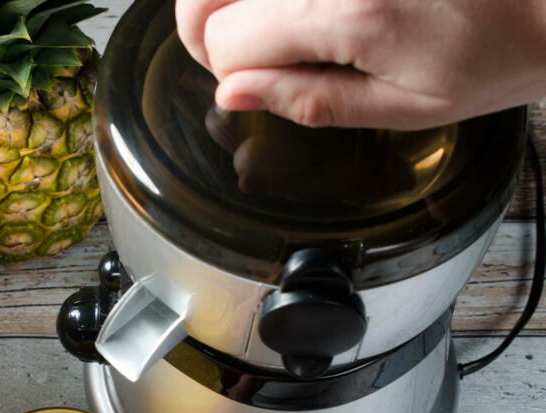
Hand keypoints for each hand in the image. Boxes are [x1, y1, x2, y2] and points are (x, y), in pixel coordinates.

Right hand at [175, 0, 545, 128]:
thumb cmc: (497, 49)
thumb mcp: (405, 104)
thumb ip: (310, 99)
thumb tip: (234, 94)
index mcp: (347, 12)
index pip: (226, 41)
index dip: (230, 73)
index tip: (256, 83)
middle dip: (213, 30)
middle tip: (248, 53)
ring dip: (235, 5)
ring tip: (271, 27)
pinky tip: (287, 9)